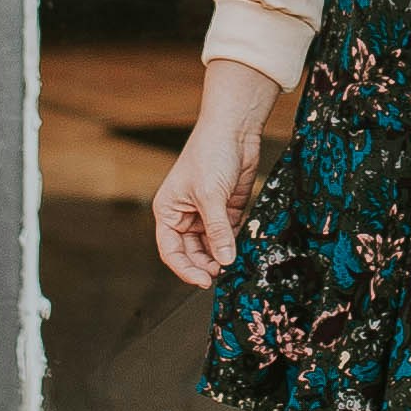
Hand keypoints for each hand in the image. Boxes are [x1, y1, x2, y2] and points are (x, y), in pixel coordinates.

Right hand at [152, 61, 283, 288]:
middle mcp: (185, 215)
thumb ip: (218, 231)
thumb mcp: (211, 196)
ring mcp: (207, 213)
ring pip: (211, 246)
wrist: (234, 130)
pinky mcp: (228, 209)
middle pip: (191, 252)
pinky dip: (234, 244)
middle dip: (204, 265)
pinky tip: (241, 250)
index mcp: (169, 211)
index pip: (171, 250)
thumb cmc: (210, 154)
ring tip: (231, 265)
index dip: (185, 268)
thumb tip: (225, 261)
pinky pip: (229, 234)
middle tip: (220, 275)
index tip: (202, 281)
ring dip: (220, 256)